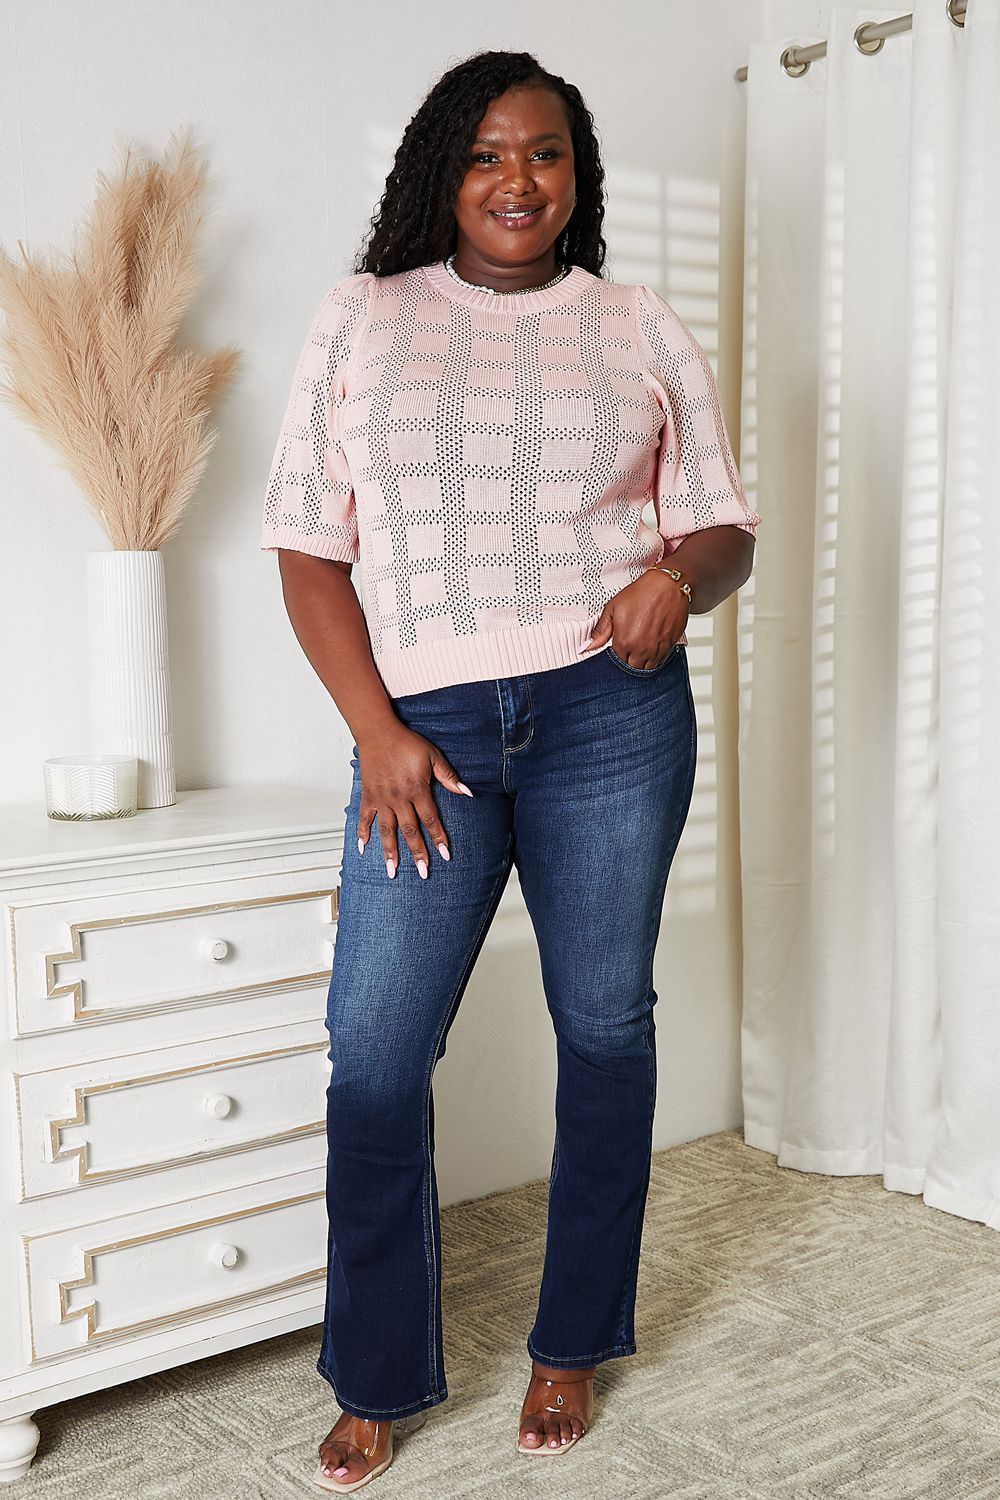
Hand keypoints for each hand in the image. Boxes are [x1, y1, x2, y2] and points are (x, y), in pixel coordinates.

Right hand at [355, 723, 472, 878]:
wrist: (378, 732)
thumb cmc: (406, 742)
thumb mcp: (433, 756)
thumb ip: (448, 776)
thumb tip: (467, 792)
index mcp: (417, 790)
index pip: (431, 820)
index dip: (438, 838)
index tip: (445, 854)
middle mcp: (398, 798)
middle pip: (410, 831)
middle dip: (417, 853)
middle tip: (423, 872)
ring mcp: (381, 799)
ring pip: (387, 831)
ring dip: (390, 852)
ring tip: (392, 871)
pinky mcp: (368, 796)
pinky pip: (364, 818)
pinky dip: (362, 834)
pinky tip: (362, 849)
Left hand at [579, 568, 689, 668]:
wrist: (669, 585)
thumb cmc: (643, 593)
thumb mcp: (613, 608)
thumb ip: (601, 630)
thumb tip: (587, 646)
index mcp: (624, 642)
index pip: (616, 661)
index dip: (617, 653)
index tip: (620, 644)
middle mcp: (640, 649)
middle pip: (632, 667)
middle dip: (629, 659)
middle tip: (630, 645)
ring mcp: (656, 649)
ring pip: (647, 667)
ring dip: (642, 661)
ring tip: (641, 646)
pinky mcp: (669, 646)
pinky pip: (661, 661)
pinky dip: (655, 657)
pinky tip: (652, 645)